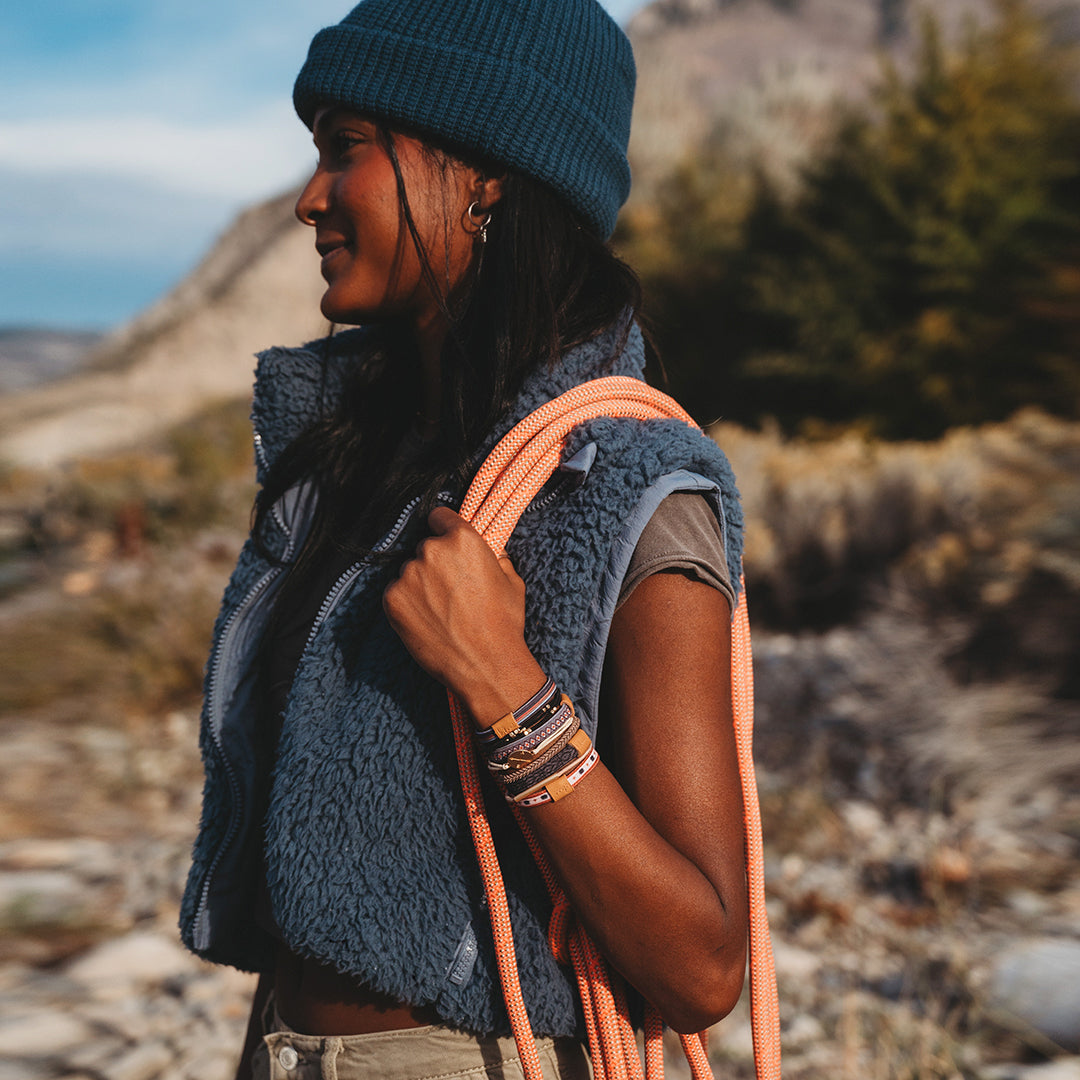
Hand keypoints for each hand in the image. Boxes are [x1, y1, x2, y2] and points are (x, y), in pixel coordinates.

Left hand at [382, 507, 545, 724]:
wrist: (485, 665)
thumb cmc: (503, 623)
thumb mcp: (512, 581)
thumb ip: (496, 558)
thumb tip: (489, 552)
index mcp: (462, 539)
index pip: (439, 516)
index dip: (443, 529)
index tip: (445, 543)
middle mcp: (431, 550)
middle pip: (425, 547)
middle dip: (435, 564)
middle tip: (450, 591)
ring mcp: (408, 574)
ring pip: (410, 572)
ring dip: (420, 585)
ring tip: (441, 611)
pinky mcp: (392, 598)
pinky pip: (396, 592)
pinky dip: (407, 604)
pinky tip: (427, 621)